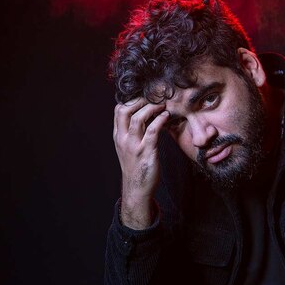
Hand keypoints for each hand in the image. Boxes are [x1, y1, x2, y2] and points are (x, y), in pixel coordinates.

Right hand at [113, 97, 169, 228]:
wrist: (137, 188)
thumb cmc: (135, 165)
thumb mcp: (128, 146)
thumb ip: (132, 131)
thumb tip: (144, 114)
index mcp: (118, 136)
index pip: (118, 110)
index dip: (131, 99)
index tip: (145, 96)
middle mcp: (123, 139)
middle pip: (125, 110)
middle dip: (140, 100)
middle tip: (154, 97)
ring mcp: (134, 146)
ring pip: (138, 118)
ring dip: (152, 108)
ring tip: (162, 104)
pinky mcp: (146, 152)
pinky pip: (152, 131)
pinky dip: (160, 120)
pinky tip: (166, 116)